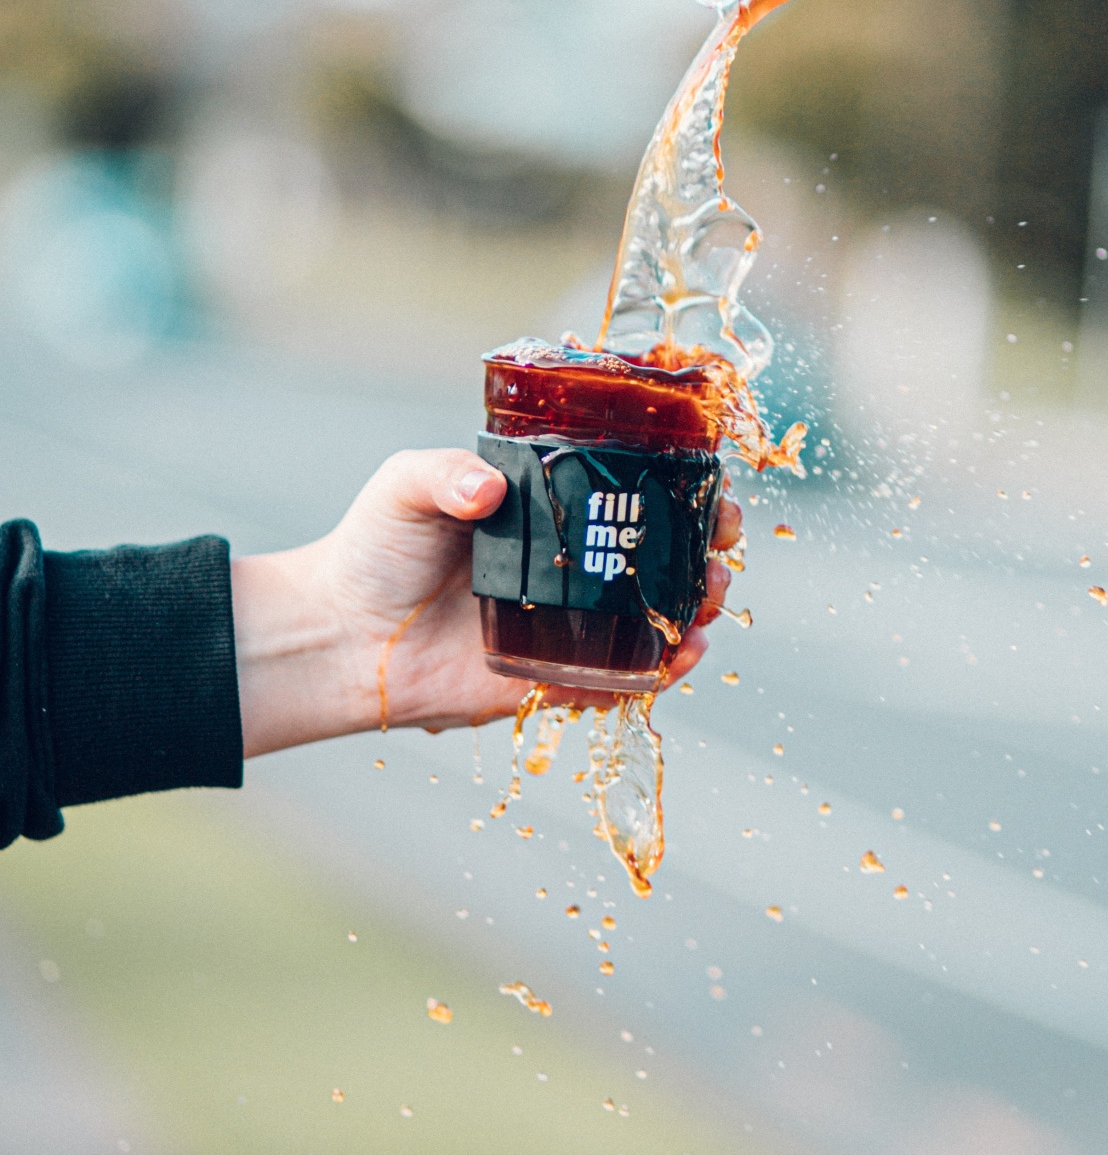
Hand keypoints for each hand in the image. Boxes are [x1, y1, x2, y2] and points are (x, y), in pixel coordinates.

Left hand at [232, 448, 744, 755]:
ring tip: (706, 602)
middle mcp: (568, 566)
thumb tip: (486, 490)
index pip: (632, 493)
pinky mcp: (553, 676)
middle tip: (718, 551)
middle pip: (660, 557)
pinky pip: (620, 678)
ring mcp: (567, 623)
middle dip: (705, 554)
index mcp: (549, 509)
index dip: (683, 492)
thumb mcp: (407, 488)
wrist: (342, 635)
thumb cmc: (373, 551)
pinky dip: (659, 671)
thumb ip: (445, 476)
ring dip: (694, 610)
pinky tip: (678, 656)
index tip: (712, 491)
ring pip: (654, 618)